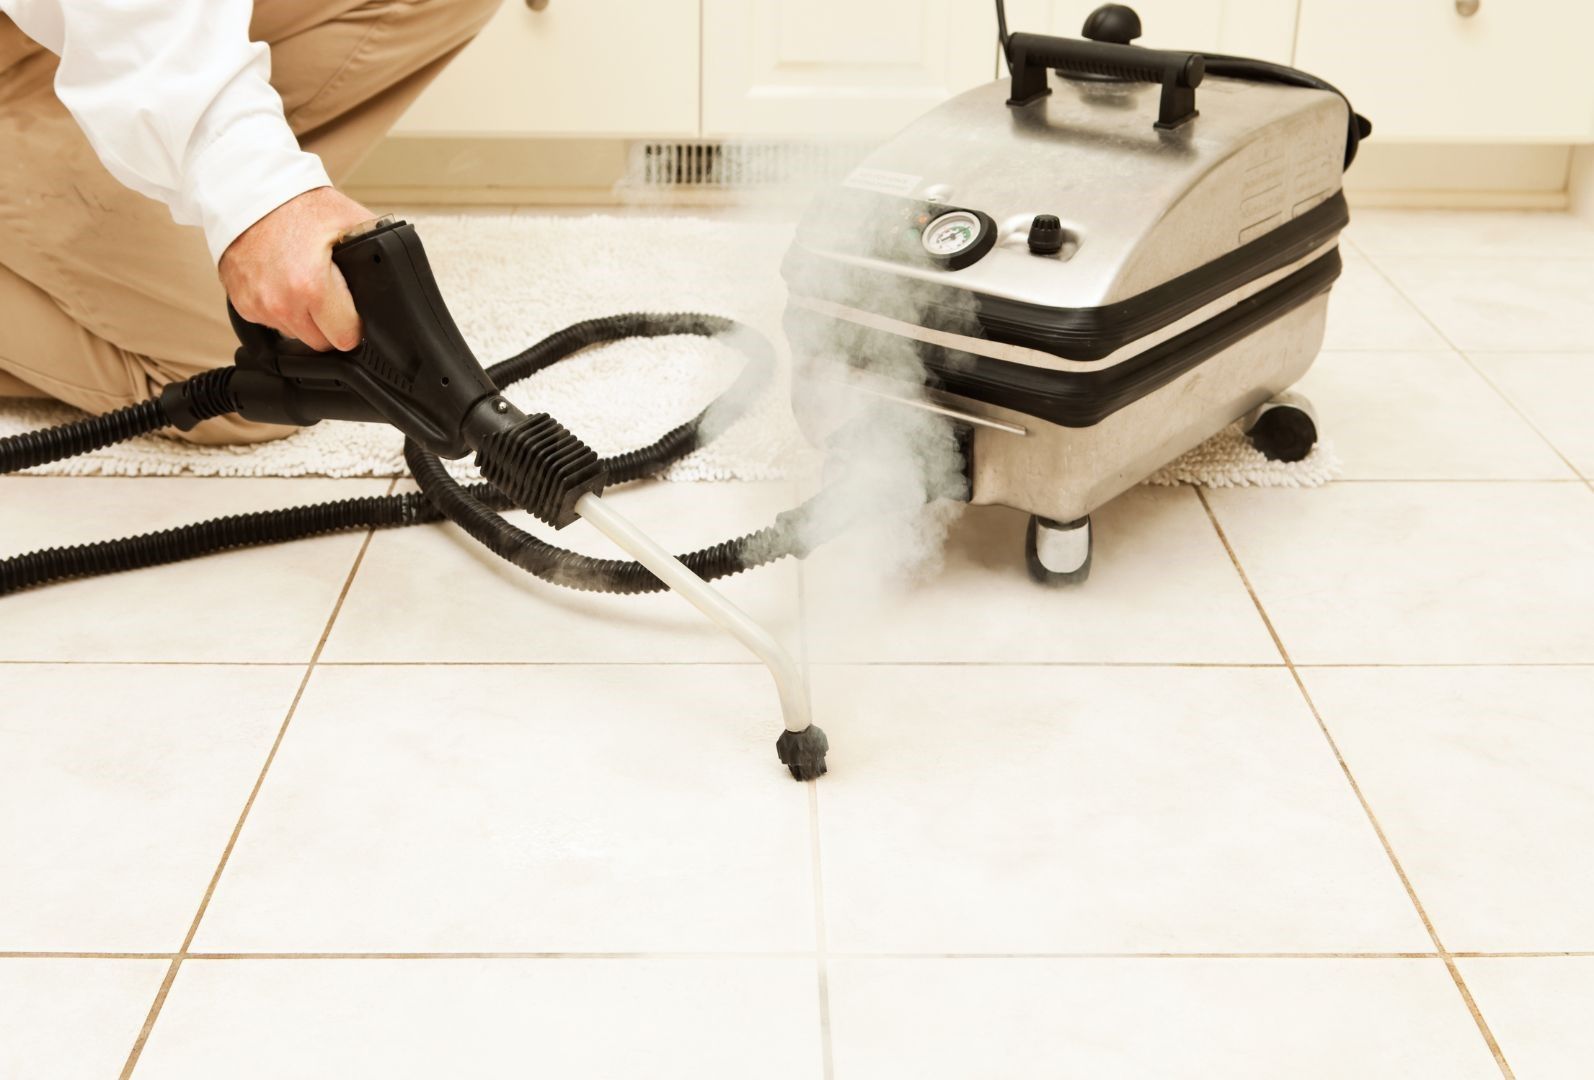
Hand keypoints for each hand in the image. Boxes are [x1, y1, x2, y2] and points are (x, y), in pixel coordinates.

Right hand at [218, 186, 374, 351]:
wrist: (251, 192)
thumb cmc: (299, 204)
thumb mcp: (351, 222)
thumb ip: (377, 255)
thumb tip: (398, 279)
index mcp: (311, 287)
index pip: (346, 338)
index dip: (355, 324)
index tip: (353, 310)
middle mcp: (281, 303)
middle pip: (321, 342)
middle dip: (331, 324)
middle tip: (331, 294)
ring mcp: (257, 306)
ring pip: (296, 335)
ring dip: (305, 318)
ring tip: (305, 282)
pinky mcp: (241, 305)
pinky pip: (272, 322)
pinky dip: (281, 308)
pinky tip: (285, 282)